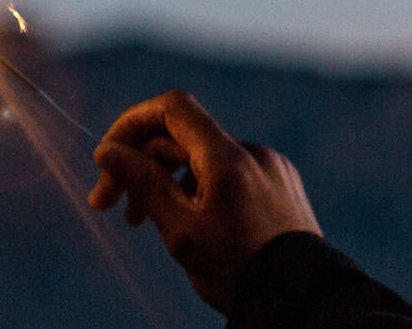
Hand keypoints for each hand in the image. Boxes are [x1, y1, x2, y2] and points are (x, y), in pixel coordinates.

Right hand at [88, 90, 320, 312]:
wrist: (304, 303)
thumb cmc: (239, 271)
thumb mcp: (180, 230)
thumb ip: (142, 182)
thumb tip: (107, 150)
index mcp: (228, 158)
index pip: (172, 109)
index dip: (133, 123)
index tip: (107, 156)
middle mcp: (252, 153)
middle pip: (182, 138)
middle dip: (140, 165)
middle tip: (107, 205)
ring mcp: (270, 168)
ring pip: (203, 159)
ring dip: (166, 181)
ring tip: (142, 221)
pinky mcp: (280, 186)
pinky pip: (229, 174)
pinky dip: (198, 189)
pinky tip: (187, 222)